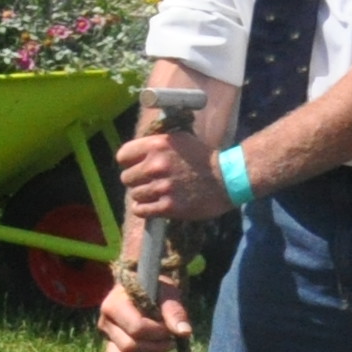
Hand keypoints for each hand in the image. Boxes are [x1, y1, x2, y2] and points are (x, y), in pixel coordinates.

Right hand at [94, 271, 191, 351]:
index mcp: (114, 305)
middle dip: (155, 348)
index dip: (157, 333)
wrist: (144, 287)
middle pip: (129, 347)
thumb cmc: (156, 288)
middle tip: (170, 342)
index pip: (136, 329)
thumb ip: (174, 311)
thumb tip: (184, 332)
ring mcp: (107, 338)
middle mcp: (106, 323)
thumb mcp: (167, 292)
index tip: (169, 329)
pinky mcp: (112, 348)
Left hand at [116, 121, 230, 221]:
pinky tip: (156, 205)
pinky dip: (145, 209)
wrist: (229, 178)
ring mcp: (161, 187)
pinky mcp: (168, 206)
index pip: (123, 156)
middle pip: (126, 178)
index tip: (137, 166)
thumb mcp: (179, 140)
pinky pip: (141, 210)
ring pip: (134, 195)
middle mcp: (155, 165)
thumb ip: (155, 145)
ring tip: (160, 193)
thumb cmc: (203, 158)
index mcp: (157, 145)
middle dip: (137, 181)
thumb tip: (133, 153)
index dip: (129, 163)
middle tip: (153, 182)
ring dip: (145, 196)